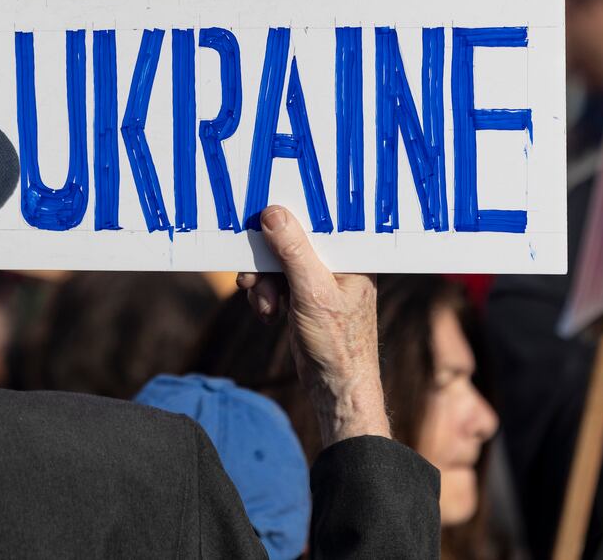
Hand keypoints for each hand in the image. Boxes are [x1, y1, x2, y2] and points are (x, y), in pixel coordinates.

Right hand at [237, 206, 390, 445]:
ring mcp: (318, 281)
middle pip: (290, 242)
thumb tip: (273, 213)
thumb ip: (293, 251)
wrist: (335, 389)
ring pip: (277, 264)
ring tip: (265, 306)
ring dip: (263, 283)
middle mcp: (336, 264)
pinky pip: (274, 283)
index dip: (287, 217)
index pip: (317, 221)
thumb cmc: (338, 343)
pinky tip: (267, 315)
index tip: (259, 216)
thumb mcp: (312, 292)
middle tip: (252, 278)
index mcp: (351, 255)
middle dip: (267, 262)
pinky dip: (264, 296)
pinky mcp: (303, 298)